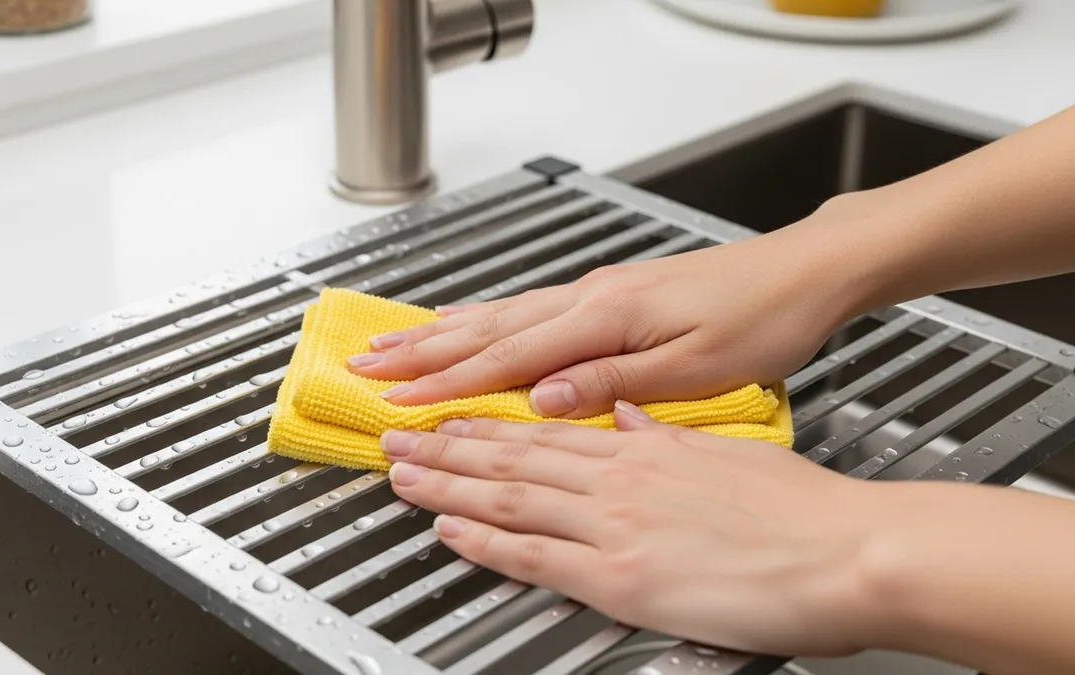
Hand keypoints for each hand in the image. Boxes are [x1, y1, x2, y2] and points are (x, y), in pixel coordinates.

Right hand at [347, 227, 855, 416]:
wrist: (804, 271)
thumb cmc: (760, 319)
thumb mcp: (694, 367)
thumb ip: (613, 382)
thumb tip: (544, 398)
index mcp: (605, 319)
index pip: (507, 359)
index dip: (446, 384)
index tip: (396, 403)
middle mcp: (591, 298)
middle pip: (488, 327)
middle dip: (422, 351)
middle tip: (365, 365)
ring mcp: (598, 291)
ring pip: (502, 313)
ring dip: (444, 331)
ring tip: (397, 343)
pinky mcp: (612, 293)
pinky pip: (529, 307)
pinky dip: (486, 318)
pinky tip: (473, 322)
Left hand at [379, 403, 881, 656]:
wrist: (849, 549)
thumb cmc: (803, 509)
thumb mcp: (729, 453)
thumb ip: (669, 436)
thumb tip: (634, 417)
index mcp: (647, 448)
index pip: (548, 430)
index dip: (490, 425)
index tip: (452, 419)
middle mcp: (620, 478)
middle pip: (513, 458)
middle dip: (447, 449)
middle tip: (397, 439)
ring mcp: (616, 525)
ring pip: (510, 497)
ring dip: (448, 485)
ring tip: (402, 475)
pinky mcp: (622, 576)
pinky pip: (535, 556)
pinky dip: (485, 542)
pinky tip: (450, 531)